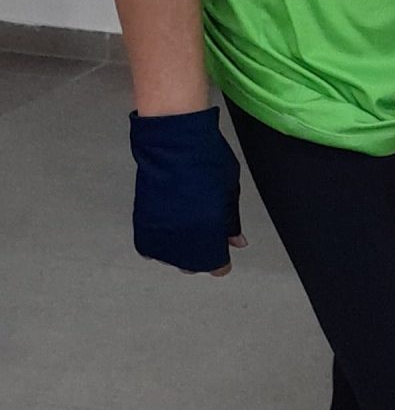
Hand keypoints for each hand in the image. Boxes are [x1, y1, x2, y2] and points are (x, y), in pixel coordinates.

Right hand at [129, 107, 245, 275]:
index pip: (217, 266)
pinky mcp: (143, 224)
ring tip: (185, 224)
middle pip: (192, 265)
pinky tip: (169, 225)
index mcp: (210, 232)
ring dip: (179, 248)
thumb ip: (231, 222)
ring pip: (171, 257)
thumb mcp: (229, 191)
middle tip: (203, 230)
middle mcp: (184, 239)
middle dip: (200, 254)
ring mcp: (161, 233)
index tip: (220, 247)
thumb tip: (236, 243)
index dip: (220, 259)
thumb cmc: (207, 161)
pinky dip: (160, 241)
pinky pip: (152, 247)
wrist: (172, 143)